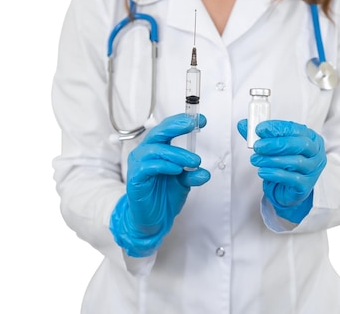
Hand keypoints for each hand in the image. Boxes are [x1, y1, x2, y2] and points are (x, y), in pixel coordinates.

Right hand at [110, 114, 209, 256]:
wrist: (152, 219)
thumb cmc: (163, 196)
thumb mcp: (183, 183)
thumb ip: (192, 174)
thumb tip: (205, 172)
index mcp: (157, 149)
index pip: (167, 129)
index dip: (182, 122)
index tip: (200, 120)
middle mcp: (145, 153)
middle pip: (158, 132)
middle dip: (175, 126)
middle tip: (191, 124)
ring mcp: (138, 165)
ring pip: (155, 149)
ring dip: (177, 154)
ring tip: (194, 161)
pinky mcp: (135, 178)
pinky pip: (148, 167)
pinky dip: (164, 166)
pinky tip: (177, 170)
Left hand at [238, 119, 326, 222]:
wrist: (288, 189)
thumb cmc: (285, 163)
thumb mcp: (273, 147)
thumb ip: (259, 135)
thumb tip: (242, 124)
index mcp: (311, 138)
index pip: (296, 129)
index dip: (278, 128)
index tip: (260, 129)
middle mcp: (316, 153)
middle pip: (299, 145)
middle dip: (276, 144)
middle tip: (258, 146)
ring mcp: (313, 170)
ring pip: (295, 162)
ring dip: (272, 159)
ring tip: (255, 159)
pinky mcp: (306, 185)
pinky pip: (291, 178)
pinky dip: (274, 173)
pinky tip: (262, 171)